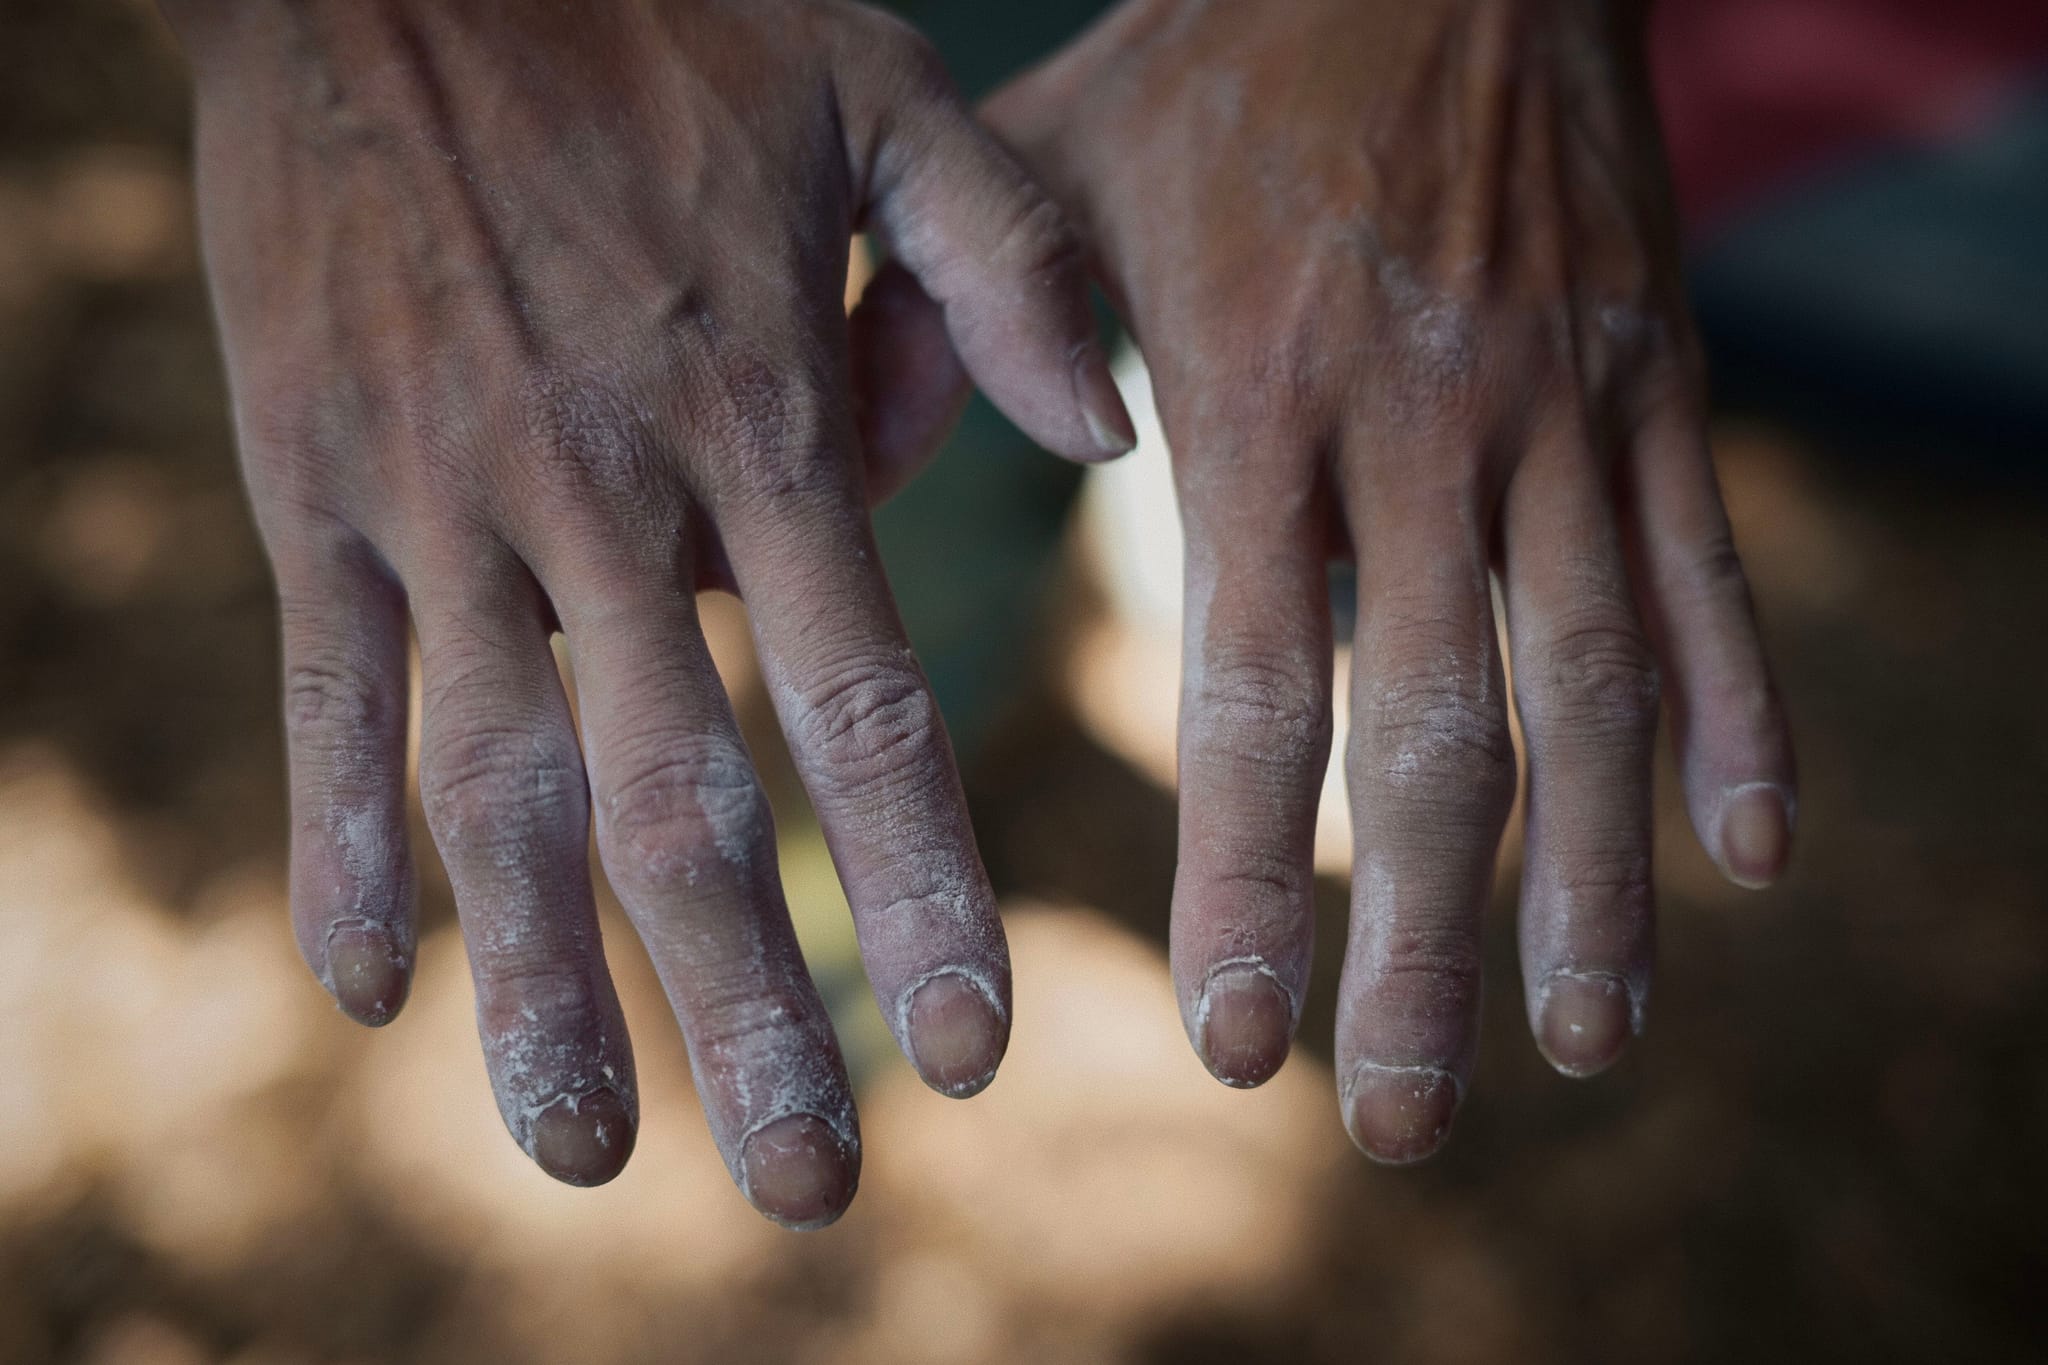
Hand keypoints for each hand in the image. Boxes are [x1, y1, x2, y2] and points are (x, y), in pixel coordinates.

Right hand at [170, 0, 1132, 1224]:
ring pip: (497, 786)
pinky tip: (367, 993)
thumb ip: (1004, 262)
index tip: (971, 1054)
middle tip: (806, 1190)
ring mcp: (444, 498)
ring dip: (542, 986)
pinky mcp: (311, 480)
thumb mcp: (877, 88)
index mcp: (768, 414)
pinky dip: (338, 846)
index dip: (917, 894)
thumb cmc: (661, 15)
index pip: (864, 707)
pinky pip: (327, 693)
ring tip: (586, 1152)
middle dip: (747, 1011)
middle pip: (684, 802)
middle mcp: (608, 492)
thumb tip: (1117, 440)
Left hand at [951, 0, 1795, 1159]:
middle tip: (1405, 1126)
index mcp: (1256, 386)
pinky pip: (1714, 576)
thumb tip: (879, 454)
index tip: (1233, 1036)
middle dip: (1426, 948)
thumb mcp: (1048, 150)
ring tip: (1585, 1050)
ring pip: (1598, 685)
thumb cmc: (1219, 44)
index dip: (1254, 874)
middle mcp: (1424, 423)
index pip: (1260, 682)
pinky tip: (1754, 861)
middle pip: (1443, 733)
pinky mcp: (1662, 380)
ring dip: (1601, 885)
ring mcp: (1566, 407)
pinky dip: (1746, 721)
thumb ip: (951, 307)